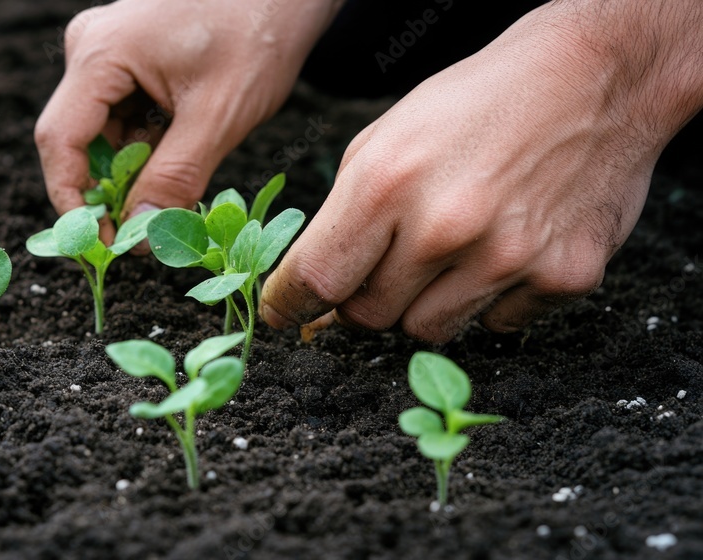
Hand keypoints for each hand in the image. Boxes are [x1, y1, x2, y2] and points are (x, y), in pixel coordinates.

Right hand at [35, 0, 340, 239]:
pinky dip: (145, 147)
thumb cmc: (257, 32)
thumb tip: (140, 235)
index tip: (100, 246)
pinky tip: (177, 159)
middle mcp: (91, 48)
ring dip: (132, 171)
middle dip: (107, 191)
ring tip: (169, 196)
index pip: (59, 141)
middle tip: (138, 236)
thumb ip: (175, 177)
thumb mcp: (218, 116)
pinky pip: (122, 116)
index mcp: (100, 54)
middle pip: (78, 139)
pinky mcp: (128, 59)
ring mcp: (107, 50)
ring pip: (103, 132)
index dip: (73, 201)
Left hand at [261, 0, 702, 341]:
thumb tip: (315, 290)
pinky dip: (490, 300)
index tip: (283, 314)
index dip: (289, 305)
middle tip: (386, 263)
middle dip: (363, 299)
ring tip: (450, 250)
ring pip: (428, 330)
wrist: (597, 77)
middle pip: (368, 316)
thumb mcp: (386, 138)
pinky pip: (498, 325)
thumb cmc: (477, 104)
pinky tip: (505, 248)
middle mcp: (444, 226)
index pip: (315, 278)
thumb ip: (344, 216)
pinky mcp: (563, 277)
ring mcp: (507, 257)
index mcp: (386, 183)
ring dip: (424, 303)